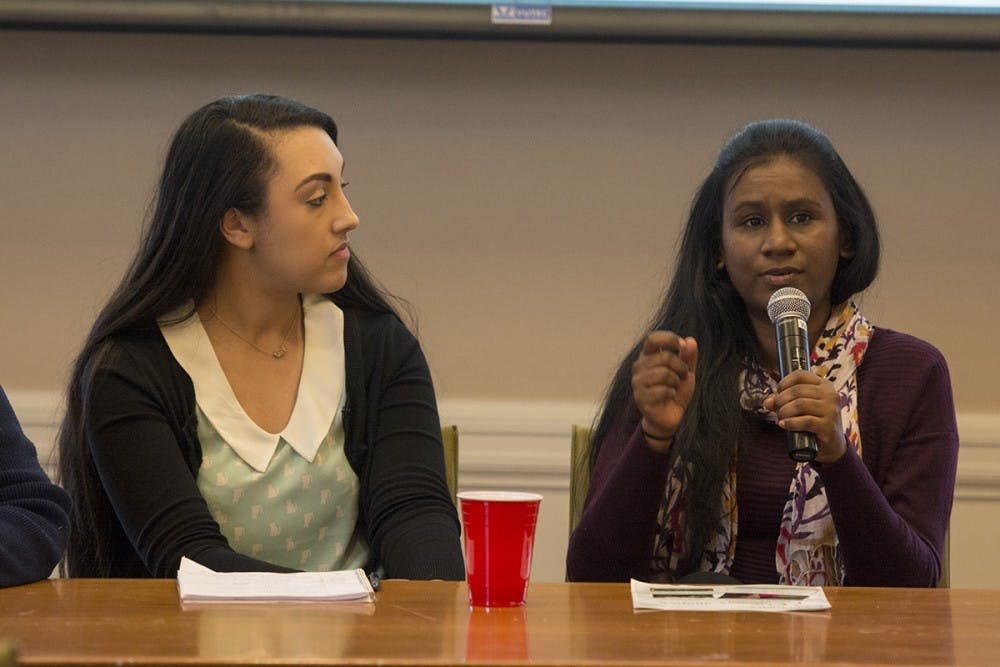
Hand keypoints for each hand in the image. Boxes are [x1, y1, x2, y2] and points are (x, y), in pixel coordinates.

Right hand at [631, 331, 696, 451]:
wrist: (670, 415)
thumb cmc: (675, 390)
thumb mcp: (686, 371)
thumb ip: (688, 357)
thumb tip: (690, 341)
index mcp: (647, 357)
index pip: (652, 339)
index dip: (668, 338)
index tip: (682, 345)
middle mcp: (639, 367)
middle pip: (664, 357)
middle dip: (680, 366)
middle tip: (683, 375)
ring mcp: (637, 383)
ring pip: (663, 373)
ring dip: (676, 381)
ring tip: (675, 386)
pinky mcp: (640, 398)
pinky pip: (662, 390)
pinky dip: (671, 393)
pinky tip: (670, 396)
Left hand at [763, 371, 846, 463]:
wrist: (832, 444)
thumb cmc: (815, 421)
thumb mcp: (801, 408)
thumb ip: (784, 401)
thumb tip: (768, 402)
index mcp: (824, 385)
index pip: (800, 375)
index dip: (784, 383)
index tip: (778, 393)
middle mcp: (830, 395)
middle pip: (797, 390)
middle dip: (781, 400)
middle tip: (777, 410)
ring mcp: (830, 410)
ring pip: (800, 404)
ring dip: (784, 412)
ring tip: (780, 418)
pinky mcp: (828, 425)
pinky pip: (805, 421)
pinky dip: (791, 423)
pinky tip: (784, 425)